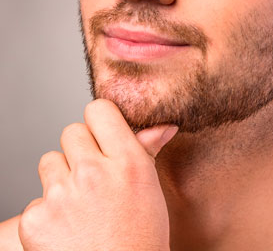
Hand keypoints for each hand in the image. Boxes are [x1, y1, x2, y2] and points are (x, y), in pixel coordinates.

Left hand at [18, 99, 178, 250]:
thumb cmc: (141, 236)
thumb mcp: (150, 187)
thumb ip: (148, 149)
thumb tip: (164, 124)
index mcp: (127, 161)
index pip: (98, 109)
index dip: (100, 121)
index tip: (103, 136)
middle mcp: (94, 172)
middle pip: (72, 131)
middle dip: (80, 149)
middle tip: (94, 176)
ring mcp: (62, 195)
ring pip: (50, 160)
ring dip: (61, 176)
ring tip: (80, 203)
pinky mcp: (35, 219)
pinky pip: (36, 197)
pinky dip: (48, 210)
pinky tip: (67, 227)